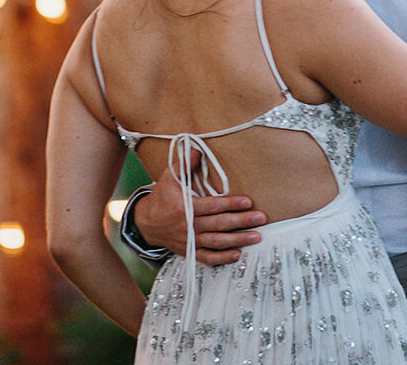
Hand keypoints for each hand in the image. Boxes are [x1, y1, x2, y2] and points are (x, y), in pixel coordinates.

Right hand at [134, 155, 265, 265]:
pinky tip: (237, 254)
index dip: (231, 204)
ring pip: (217, 242)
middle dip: (242, 221)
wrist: (145, 223)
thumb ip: (184, 164)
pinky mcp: (189, 251)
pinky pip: (207, 257)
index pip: (213, 206)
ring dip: (238, 240)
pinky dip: (222, 258)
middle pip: (219, 224)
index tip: (248, 202)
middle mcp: (189, 226)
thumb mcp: (169, 177)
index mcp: (185, 207)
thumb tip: (197, 149)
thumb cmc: (161, 198)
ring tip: (256, 236)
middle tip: (260, 218)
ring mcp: (190, 241)